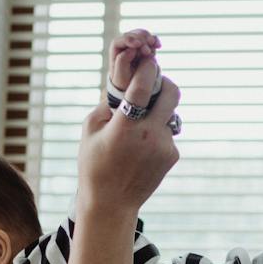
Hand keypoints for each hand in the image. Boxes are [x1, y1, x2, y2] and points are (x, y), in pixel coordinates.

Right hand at [78, 74, 180, 215]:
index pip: (142, 88)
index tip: (148, 60)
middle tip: (156, 82)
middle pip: (172, 94)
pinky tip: (142, 148)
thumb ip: (107, 106)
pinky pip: (168, 133)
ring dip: (158, 112)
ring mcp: (164, 146)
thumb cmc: (95, 164)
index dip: (148, 69)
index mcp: (125, 127)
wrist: (112, 203)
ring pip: (169, 114)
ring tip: (139, 126)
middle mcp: (149, 135)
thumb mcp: (89, 131)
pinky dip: (157, 132)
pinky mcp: (172, 155)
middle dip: (166, 82)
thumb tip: (122, 86)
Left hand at [109, 28, 160, 101]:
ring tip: (154, 45)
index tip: (138, 44)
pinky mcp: (145, 46)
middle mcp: (125, 45)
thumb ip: (122, 62)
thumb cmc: (125, 82)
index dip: (129, 40)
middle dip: (141, 40)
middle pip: (132, 35)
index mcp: (116, 51)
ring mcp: (135, 45)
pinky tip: (158, 45)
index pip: (120, 40)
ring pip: (141, 35)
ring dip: (148, 38)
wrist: (135, 86)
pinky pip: (150, 39)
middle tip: (147, 51)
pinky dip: (154, 40)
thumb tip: (130, 50)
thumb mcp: (121, 76)